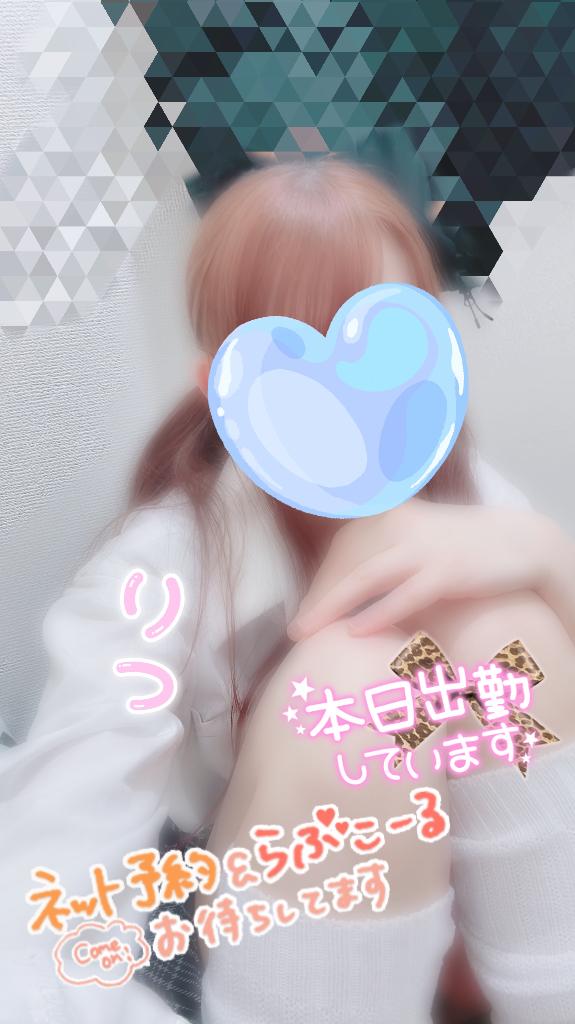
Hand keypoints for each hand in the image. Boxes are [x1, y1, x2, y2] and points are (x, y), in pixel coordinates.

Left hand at [288, 501, 572, 638]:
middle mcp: (401, 527)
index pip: (342, 550)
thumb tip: (351, 590)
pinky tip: (355, 632)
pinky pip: (405, 595)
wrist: (521, 542)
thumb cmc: (464, 547)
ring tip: (306, 632)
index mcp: (391, 515)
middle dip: (319, 599)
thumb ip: (386, 555)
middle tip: (296, 631)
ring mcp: (423, 548)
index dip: (321, 583)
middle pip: (345, 565)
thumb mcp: (419, 539)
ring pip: (365, 578)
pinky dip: (379, 613)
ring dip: (331, 606)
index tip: (305, 613)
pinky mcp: (446, 571)